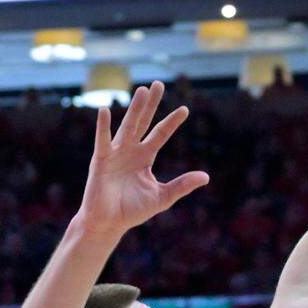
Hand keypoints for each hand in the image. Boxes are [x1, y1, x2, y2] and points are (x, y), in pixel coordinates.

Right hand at [74, 81, 208, 235]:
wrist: (109, 223)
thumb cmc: (132, 210)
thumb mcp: (163, 197)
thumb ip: (182, 185)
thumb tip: (206, 176)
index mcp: (145, 157)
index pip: (160, 134)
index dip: (172, 122)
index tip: (185, 109)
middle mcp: (131, 150)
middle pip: (143, 122)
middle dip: (150, 104)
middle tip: (158, 84)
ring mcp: (115, 153)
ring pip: (128, 126)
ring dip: (135, 109)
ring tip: (142, 90)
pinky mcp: (101, 160)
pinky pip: (103, 140)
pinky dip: (103, 126)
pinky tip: (105, 110)